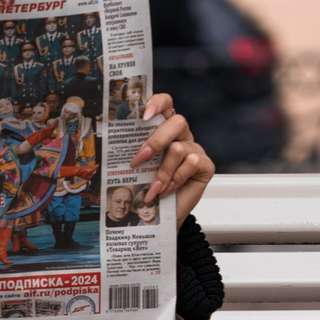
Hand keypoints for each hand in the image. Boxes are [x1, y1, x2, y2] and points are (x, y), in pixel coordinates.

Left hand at [130, 95, 214, 216]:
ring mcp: (194, 149)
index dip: (157, 103)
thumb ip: (134, 151)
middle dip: (156, 141)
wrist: (160, 216)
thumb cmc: (147, 189)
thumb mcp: (138, 167)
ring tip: (153, 188)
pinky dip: (175, 179)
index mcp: (163, 130)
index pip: (165, 104)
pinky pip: (191, 163)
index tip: (143, 114)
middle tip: (139, 158)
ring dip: (162, 171)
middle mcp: (181, 136)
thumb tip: (115, 143)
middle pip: (176, 122)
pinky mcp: (205, 165)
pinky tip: (167, 190)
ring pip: (178, 148)